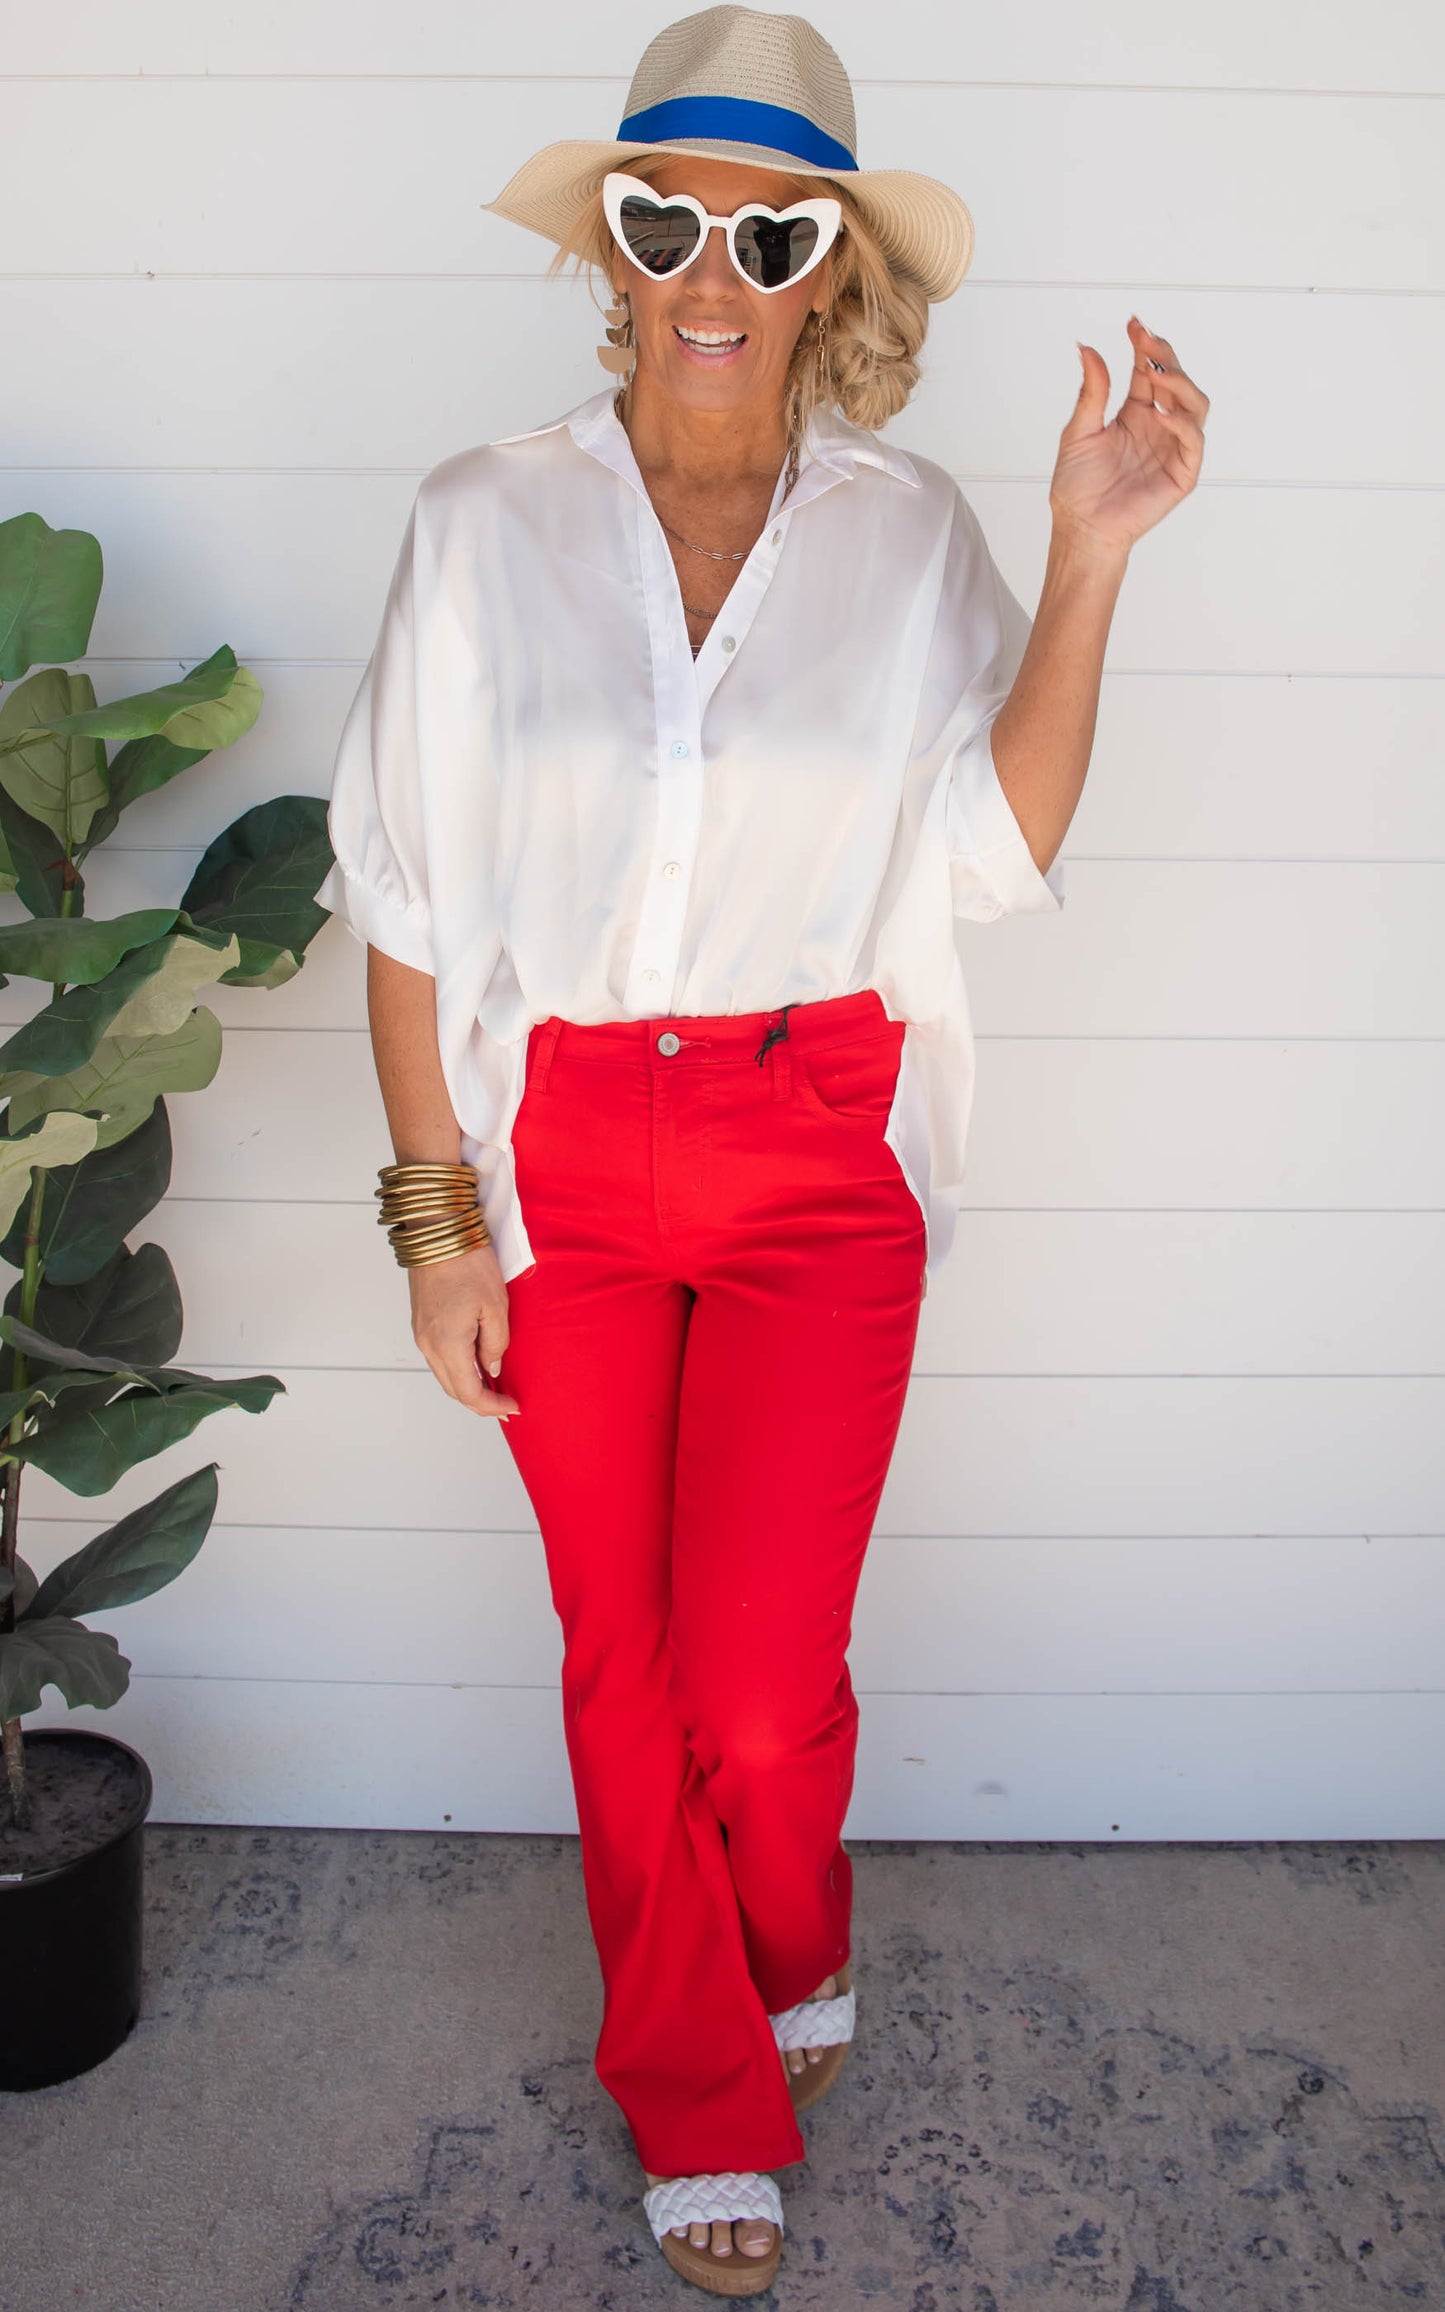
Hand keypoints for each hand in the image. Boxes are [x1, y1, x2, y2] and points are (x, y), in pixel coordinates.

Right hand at [409, 1241, 519, 1418]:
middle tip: (506, 1404)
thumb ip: (496, 1343)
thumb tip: (492, 1367)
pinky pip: (439, 1357)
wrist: (438, 1231)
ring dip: (469, 1385)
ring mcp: (421, 1334)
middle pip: (454, 1389)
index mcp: (448, 1344)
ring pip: (445, 1374)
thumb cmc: (468, 1262)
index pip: (469, 1393)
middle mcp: (429, 1345)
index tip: (513, 1407)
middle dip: (481, 1402)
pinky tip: (477, 1362)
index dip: (492, 1407)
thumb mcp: (496, 1305)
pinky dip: (458, 1367)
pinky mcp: (421, 1322)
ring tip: (495, 1386)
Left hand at [1049, 316, 1208, 558]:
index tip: (1134, 324)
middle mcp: (1159, 425)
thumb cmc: (1077, 487)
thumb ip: (1092, 391)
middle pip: (1177, 379)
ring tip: (1157, 374)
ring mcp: (1173, 447)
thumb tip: (1086, 347)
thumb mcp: (1079, 431)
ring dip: (1180, 384)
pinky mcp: (1182, 473)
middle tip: (1146, 342)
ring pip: (1195, 404)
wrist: (1081, 528)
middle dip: (1165, 356)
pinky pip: (1193, 442)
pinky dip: (1183, 424)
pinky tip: (1161, 413)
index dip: (1145, 345)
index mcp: (1136, 412)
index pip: (1148, 370)